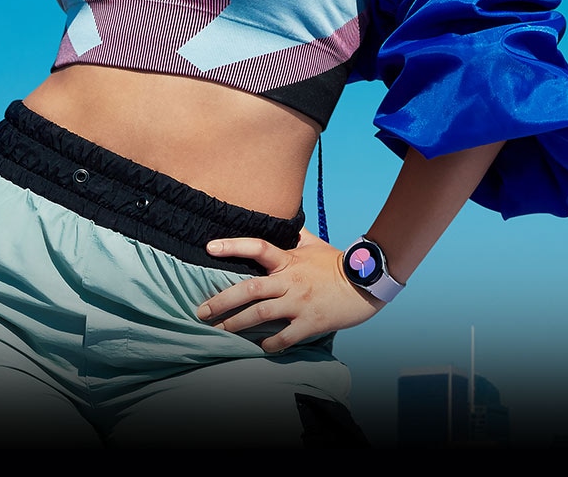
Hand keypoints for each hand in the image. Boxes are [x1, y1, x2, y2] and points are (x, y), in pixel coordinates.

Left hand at [198, 227, 384, 351]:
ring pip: (260, 314)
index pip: (258, 246)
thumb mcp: (315, 244)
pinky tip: (259, 346)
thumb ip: (297, 235)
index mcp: (290, 260)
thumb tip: (286, 220)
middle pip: (249, 289)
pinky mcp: (310, 322)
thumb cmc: (337, 263)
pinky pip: (284, 337)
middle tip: (201, 312)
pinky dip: (269, 344)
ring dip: (236, 324)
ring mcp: (299, 303)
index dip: (233, 245)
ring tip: (219, 331)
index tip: (209, 248)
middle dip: (221, 301)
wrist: (366, 282)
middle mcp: (290, 281)